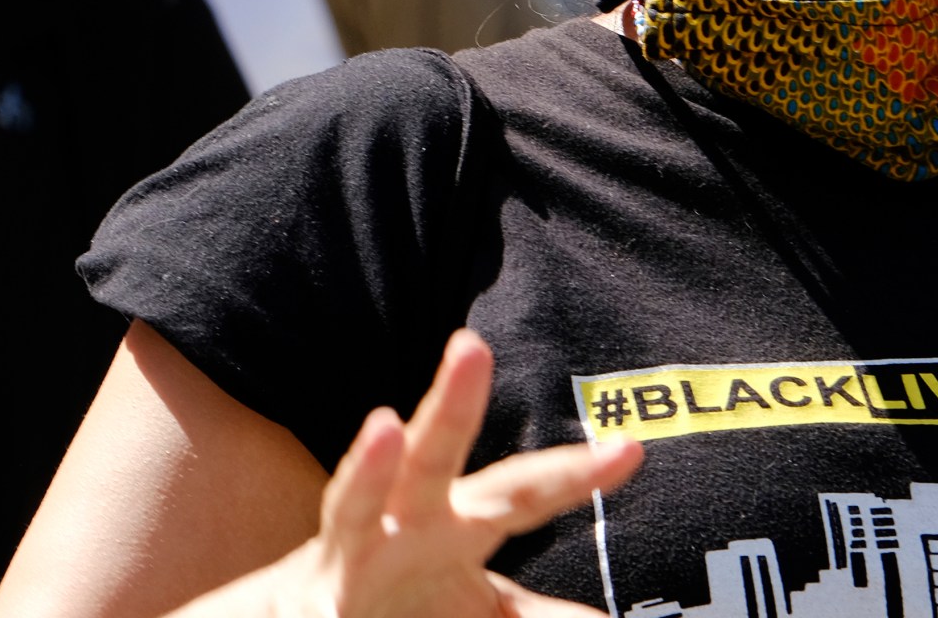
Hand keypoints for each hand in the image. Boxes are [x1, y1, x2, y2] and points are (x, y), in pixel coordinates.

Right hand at [186, 329, 642, 617]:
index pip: (523, 491)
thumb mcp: (472, 604)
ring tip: (384, 425)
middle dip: (452, 404)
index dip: (574, 473)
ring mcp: (350, 554)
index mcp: (456, 523)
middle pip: (432, 456)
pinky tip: (324, 615)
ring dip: (368, 463)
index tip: (631, 449)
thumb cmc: (401, 599)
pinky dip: (318, 610)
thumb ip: (530, 611)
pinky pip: (316, 606)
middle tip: (474, 346)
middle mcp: (402, 522)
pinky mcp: (306, 600)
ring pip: (351, 499)